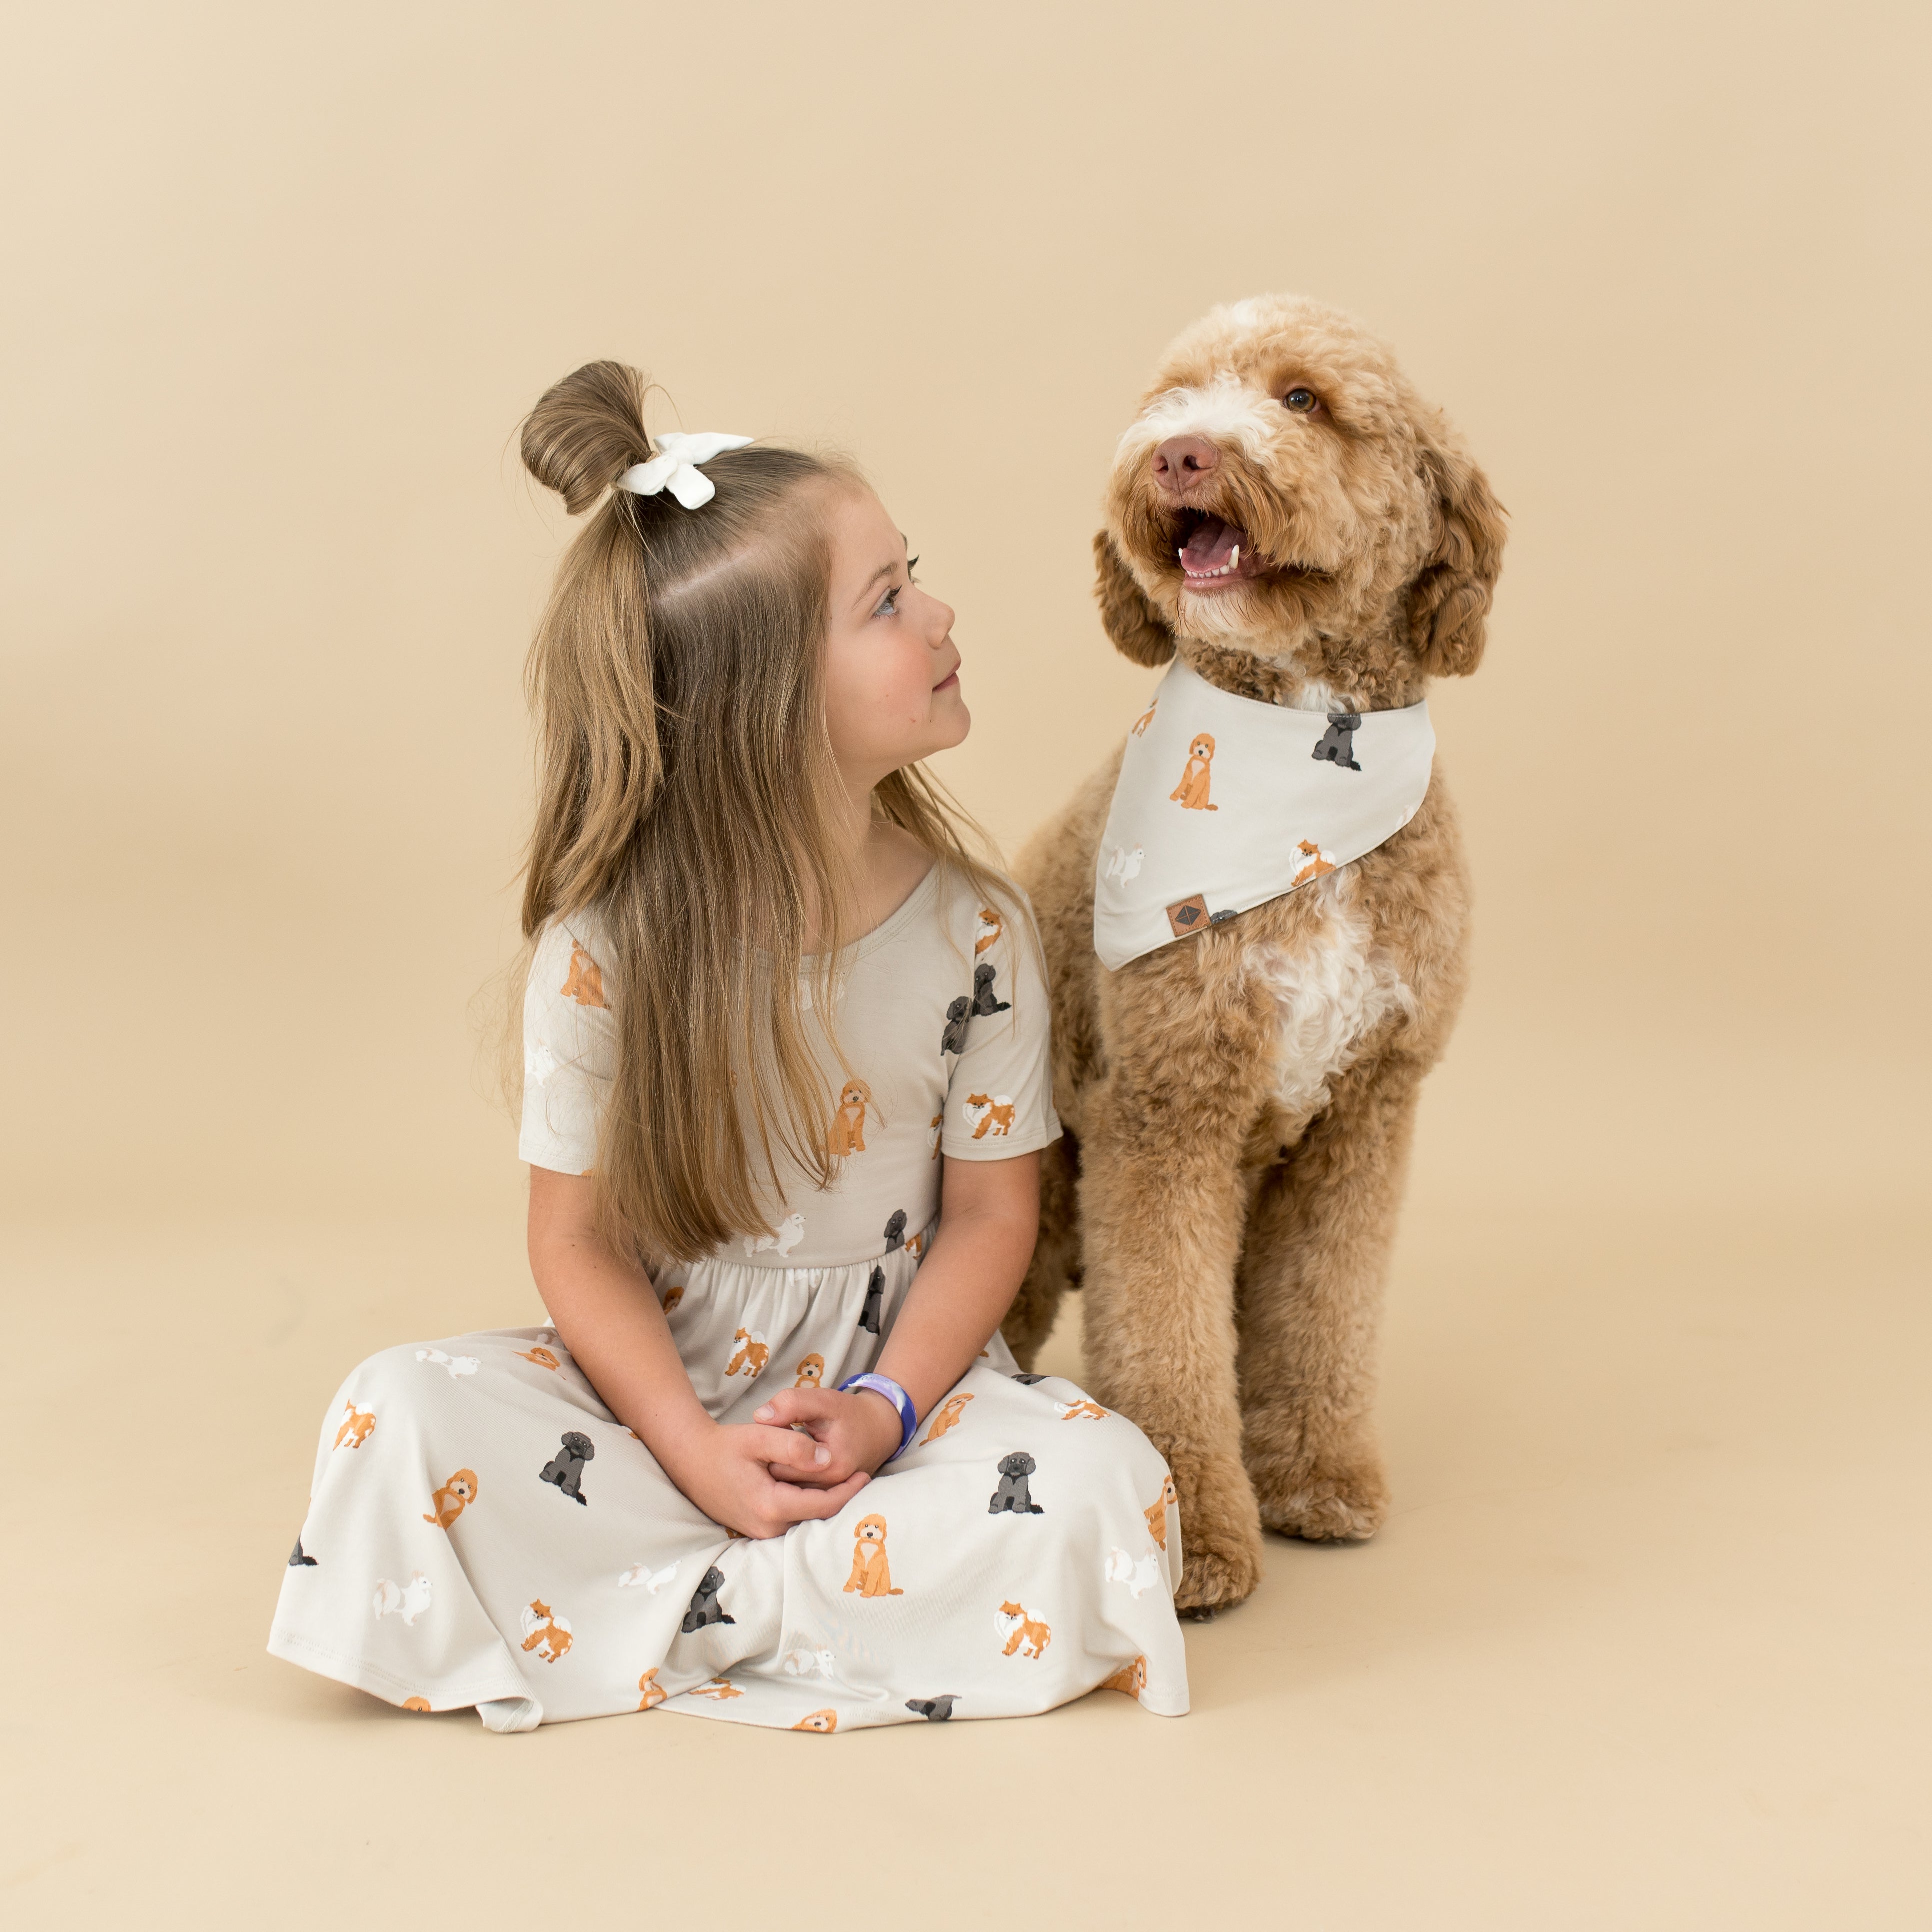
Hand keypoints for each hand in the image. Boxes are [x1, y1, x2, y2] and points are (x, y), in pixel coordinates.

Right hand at [663, 1419, 871, 1540]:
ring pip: (803, 1518)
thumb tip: (826, 1460)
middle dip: (839, 1498)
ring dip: (822, 1501)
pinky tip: (812, 1486)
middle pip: (815, 1516)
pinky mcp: (755, 1528)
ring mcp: (759, 1532)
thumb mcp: (760, 1437)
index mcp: (770, 1506)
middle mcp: (766, 1527)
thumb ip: (794, 1447)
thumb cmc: (724, 1446)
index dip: (848, 1491)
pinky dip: (804, 1504)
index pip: (823, 1505)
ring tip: (843, 1481)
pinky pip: (789, 1518)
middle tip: (860, 1477)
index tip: (865, 1475)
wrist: (690, 1460)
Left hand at [752, 1386, 903, 1485]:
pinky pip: (797, 1496)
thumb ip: (792, 1404)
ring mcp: (831, 1497)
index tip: (774, 1431)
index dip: (770, 1446)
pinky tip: (793, 1463)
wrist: (879, 1429)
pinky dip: (790, 1481)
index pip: (779, 1465)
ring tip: (784, 1452)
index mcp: (830, 1465)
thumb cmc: (849, 1413)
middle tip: (775, 1442)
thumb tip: (760, 1417)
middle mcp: (831, 1488)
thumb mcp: (823, 1400)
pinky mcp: (829, 1500)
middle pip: (781, 1483)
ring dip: (780, 1473)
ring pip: (787, 1492)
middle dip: (773, 1461)